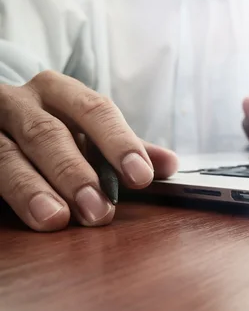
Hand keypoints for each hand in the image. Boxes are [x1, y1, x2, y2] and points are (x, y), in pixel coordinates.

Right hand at [0, 71, 178, 231]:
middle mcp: (18, 103)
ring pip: (5, 157)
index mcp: (58, 92)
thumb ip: (124, 148)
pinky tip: (21, 217)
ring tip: (56, 219)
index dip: (119, 142)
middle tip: (99, 211)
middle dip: (74, 174)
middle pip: (47, 134)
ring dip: (31, 190)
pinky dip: (0, 196)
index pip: (94, 110)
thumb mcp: (86, 132)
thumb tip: (170, 165)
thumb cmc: (51, 128)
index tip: (141, 176)